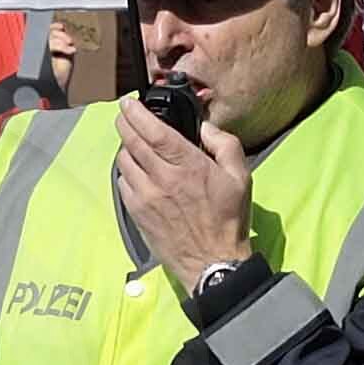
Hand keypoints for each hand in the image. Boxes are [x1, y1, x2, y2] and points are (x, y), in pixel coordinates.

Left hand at [120, 105, 258, 279]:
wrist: (211, 262)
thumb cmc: (228, 219)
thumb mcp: (241, 177)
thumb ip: (224, 145)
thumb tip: (205, 127)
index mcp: (188, 165)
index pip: (153, 131)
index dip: (136, 113)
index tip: (129, 103)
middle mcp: (161, 178)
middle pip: (131, 142)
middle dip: (124, 123)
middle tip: (124, 115)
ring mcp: (145, 196)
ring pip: (123, 161)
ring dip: (125, 147)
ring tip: (133, 144)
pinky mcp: (136, 213)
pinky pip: (123, 183)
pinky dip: (126, 171)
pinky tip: (136, 171)